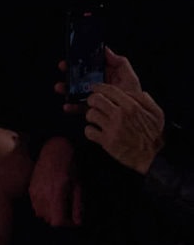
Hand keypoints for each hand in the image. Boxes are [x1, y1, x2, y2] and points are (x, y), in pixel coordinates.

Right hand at [28, 136, 82, 227]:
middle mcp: (43, 195)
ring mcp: (34, 192)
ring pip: (41, 214)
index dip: (67, 224)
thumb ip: (77, 206)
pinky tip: (51, 199)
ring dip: (51, 214)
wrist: (54, 151)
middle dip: (60, 219)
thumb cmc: (69, 167)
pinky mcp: (30, 189)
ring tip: (60, 205)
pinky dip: (44, 207)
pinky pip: (36, 206)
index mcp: (56, 194)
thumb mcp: (78, 187)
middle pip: (48, 219)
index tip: (74, 220)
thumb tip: (77, 223)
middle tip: (69, 213)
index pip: (57, 221)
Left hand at [82, 49, 164, 174]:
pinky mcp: (106, 141)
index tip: (96, 89)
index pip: (109, 90)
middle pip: (95, 99)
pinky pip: (88, 130)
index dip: (99, 87)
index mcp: (132, 107)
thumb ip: (145, 100)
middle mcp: (120, 115)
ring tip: (98, 119)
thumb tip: (131, 92)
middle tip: (95, 104)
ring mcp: (112, 128)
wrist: (150, 157)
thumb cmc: (153, 136)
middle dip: (93, 100)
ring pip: (90, 114)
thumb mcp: (156, 114)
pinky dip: (90, 131)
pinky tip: (97, 131)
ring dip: (92, 116)